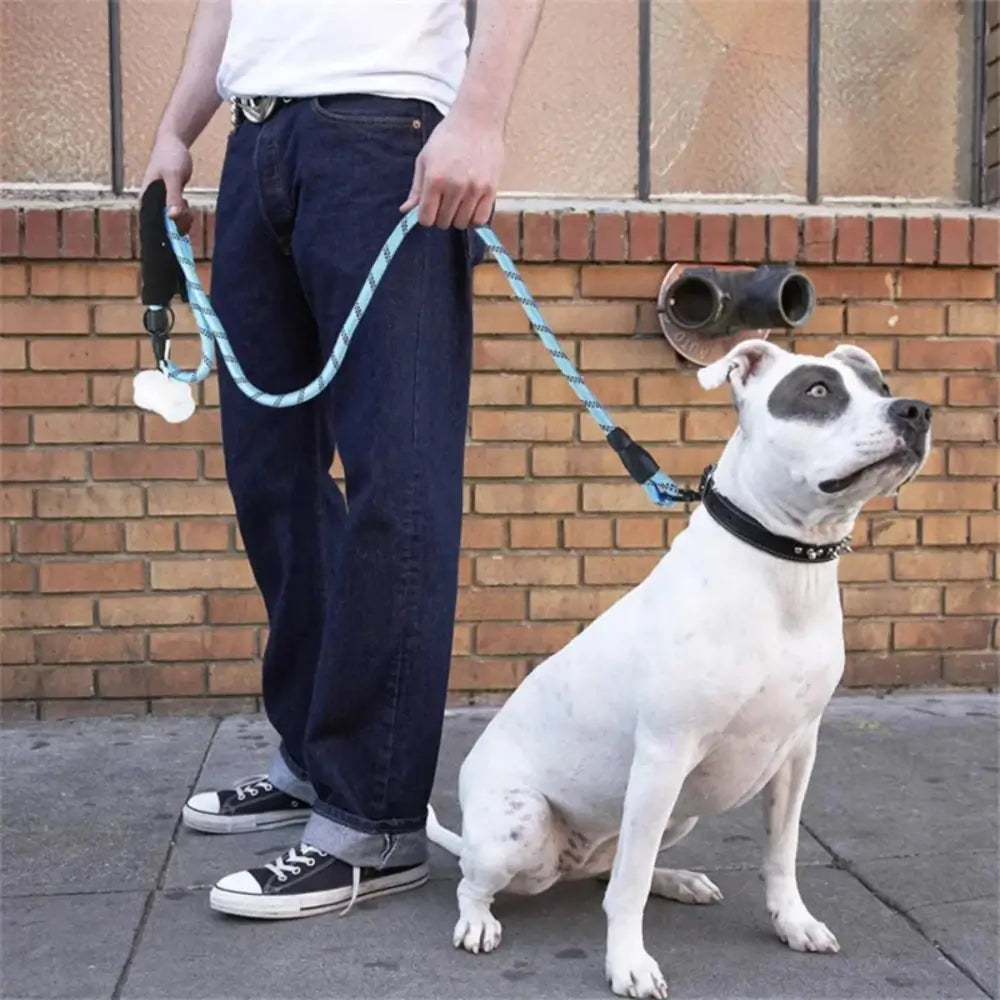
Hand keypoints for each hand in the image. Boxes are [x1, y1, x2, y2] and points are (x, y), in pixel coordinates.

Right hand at [140, 131, 194, 234]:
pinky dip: (184, 216)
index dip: (164, 236)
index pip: (151, 226)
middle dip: (178, 225)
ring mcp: (159, 203)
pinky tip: (187, 205)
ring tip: (186, 203)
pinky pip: (177, 217)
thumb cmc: (170, 156)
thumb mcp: (173, 176)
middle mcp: (150, 203)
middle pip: (163, 228)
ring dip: (183, 220)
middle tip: (187, 211)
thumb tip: (172, 217)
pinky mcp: (168, 202)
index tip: (177, 237)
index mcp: (145, 199)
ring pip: (172, 223)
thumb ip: (173, 196)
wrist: (173, 142)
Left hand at [400, 111, 503, 228]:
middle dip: (440, 216)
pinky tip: (470, 208)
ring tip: (458, 203)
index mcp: (434, 179)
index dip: (425, 217)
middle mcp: (454, 186)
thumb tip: (405, 210)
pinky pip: (480, 219)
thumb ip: (416, 188)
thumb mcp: (425, 159)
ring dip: (457, 218)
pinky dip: (473, 218)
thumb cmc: (448, 137)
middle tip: (444, 202)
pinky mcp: (491, 189)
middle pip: (443, 222)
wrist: (477, 119)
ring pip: (461, 223)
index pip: (426, 218)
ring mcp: (474, 189)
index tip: (429, 209)